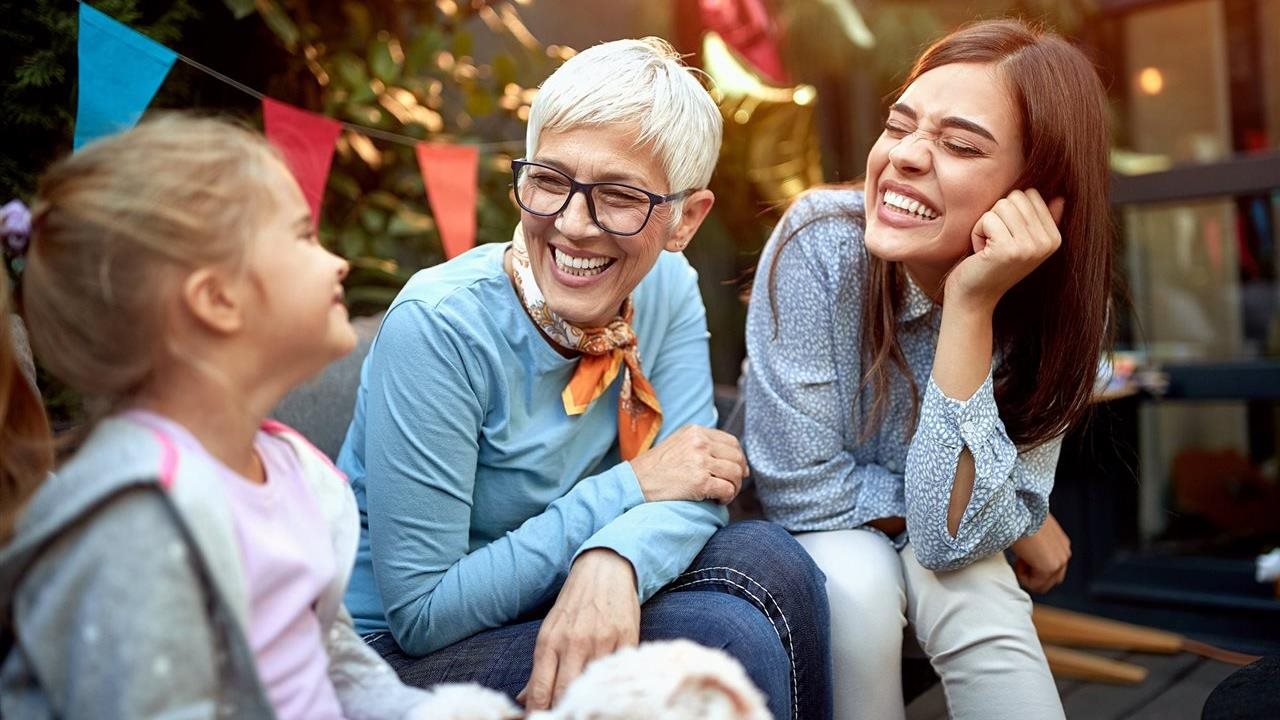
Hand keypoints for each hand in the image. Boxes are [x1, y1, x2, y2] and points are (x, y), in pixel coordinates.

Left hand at [518, 549, 640, 710]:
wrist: (604, 569)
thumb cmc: (574, 605)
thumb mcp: (550, 631)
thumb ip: (539, 668)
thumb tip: (523, 699)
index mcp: (550, 642)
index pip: (540, 691)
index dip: (538, 713)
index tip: (540, 719)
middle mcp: (574, 643)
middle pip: (564, 693)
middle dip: (561, 710)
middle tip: (563, 715)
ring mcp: (602, 641)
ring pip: (592, 686)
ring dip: (586, 700)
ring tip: (583, 707)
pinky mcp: (626, 638)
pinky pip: (617, 671)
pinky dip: (610, 684)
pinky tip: (606, 689)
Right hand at [628, 424, 747, 504]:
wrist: (634, 484)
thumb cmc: (654, 469)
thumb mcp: (676, 444)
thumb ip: (699, 445)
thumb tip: (729, 457)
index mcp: (695, 432)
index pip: (731, 442)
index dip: (738, 458)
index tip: (739, 471)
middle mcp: (699, 443)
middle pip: (736, 458)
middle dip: (738, 475)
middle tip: (731, 486)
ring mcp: (700, 461)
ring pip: (735, 474)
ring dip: (734, 488)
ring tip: (722, 495)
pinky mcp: (700, 482)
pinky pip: (727, 489)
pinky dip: (727, 498)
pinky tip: (717, 501)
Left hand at [946, 189, 1064, 309]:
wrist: (974, 297)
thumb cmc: (993, 265)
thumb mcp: (1021, 242)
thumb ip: (1041, 219)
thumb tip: (1061, 197)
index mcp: (1054, 238)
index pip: (1030, 194)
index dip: (1009, 211)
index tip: (1006, 237)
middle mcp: (1047, 242)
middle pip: (1015, 197)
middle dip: (997, 216)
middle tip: (994, 243)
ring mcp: (1029, 247)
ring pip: (1001, 205)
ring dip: (985, 224)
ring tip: (988, 248)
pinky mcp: (1008, 250)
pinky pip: (988, 218)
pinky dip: (976, 232)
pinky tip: (981, 253)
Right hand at [1010, 513, 1070, 592]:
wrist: (1018, 509)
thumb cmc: (1020, 515)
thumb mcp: (1033, 530)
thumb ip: (1037, 544)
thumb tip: (1026, 552)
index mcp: (1061, 544)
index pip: (1052, 570)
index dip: (1033, 567)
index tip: (1022, 554)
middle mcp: (1064, 553)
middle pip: (1050, 581)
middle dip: (1032, 575)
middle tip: (1020, 558)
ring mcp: (1060, 562)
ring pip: (1042, 585)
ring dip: (1028, 576)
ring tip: (1020, 557)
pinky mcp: (1050, 567)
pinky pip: (1035, 584)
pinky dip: (1023, 576)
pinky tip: (1020, 558)